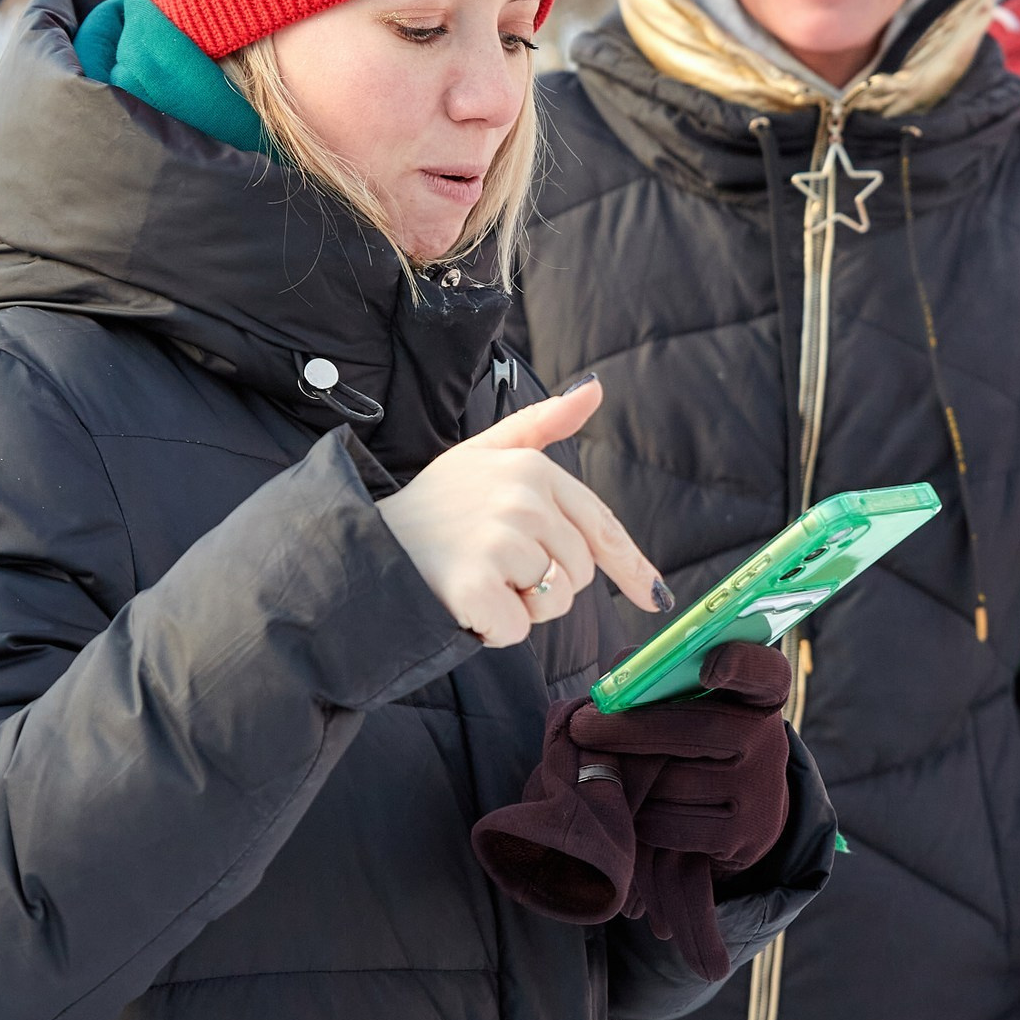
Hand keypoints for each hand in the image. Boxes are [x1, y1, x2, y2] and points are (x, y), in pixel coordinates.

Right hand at [377, 375, 669, 646]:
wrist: (366, 543)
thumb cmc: (433, 505)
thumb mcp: (484, 452)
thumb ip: (542, 424)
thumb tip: (594, 388)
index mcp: (531, 468)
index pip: (598, 526)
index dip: (630, 565)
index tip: (653, 596)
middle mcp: (521, 499)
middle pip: (578, 574)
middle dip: (545, 586)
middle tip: (492, 566)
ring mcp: (499, 541)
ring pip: (552, 604)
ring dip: (519, 608)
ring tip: (474, 578)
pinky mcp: (476, 585)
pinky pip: (517, 631)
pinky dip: (492, 630)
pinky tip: (461, 602)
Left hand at [472, 644, 799, 981]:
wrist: (741, 806)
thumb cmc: (698, 732)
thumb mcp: (692, 697)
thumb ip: (655, 676)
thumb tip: (611, 686)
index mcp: (762, 692)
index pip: (764, 670)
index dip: (739, 664)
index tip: (707, 666)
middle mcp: (769, 740)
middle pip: (700, 730)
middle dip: (630, 729)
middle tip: (581, 727)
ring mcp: (759, 792)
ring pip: (674, 784)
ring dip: (627, 776)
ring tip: (600, 767)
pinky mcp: (741, 837)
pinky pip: (670, 825)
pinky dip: (639, 816)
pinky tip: (628, 804)